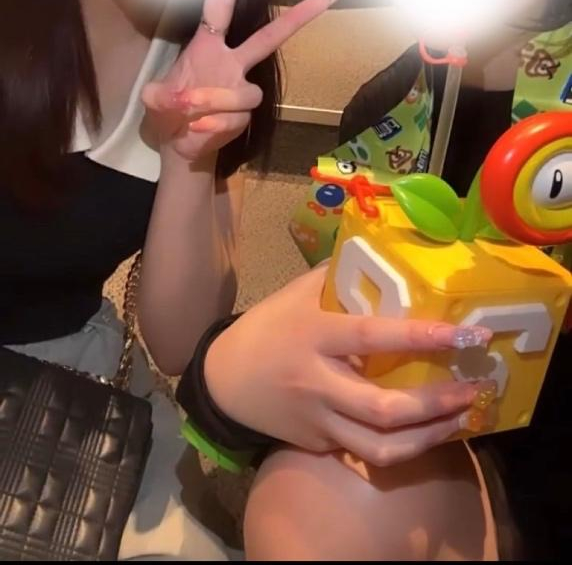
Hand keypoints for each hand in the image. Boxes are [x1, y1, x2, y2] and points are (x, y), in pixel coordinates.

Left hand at [142, 0, 342, 162]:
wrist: (179, 146)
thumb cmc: (168, 113)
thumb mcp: (154, 100)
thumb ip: (160, 96)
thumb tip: (178, 98)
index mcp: (208, 45)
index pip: (220, 1)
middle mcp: (231, 61)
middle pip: (270, 35)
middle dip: (300, 15)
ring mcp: (241, 87)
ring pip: (246, 93)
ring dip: (215, 103)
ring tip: (189, 116)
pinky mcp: (245, 114)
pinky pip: (235, 118)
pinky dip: (211, 127)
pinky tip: (195, 132)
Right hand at [205, 266, 492, 466]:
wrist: (224, 380)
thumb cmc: (267, 326)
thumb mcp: (295, 293)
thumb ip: (336, 276)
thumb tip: (383, 252)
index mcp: (314, 335)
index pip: (373, 336)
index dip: (420, 336)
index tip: (465, 333)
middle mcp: (318, 382)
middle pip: (383, 407)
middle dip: (436, 403)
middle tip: (475, 389)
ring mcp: (318, 420)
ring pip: (381, 446)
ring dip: (430, 437)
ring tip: (464, 420)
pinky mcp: (318, 445)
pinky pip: (366, 454)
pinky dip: (403, 448)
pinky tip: (431, 434)